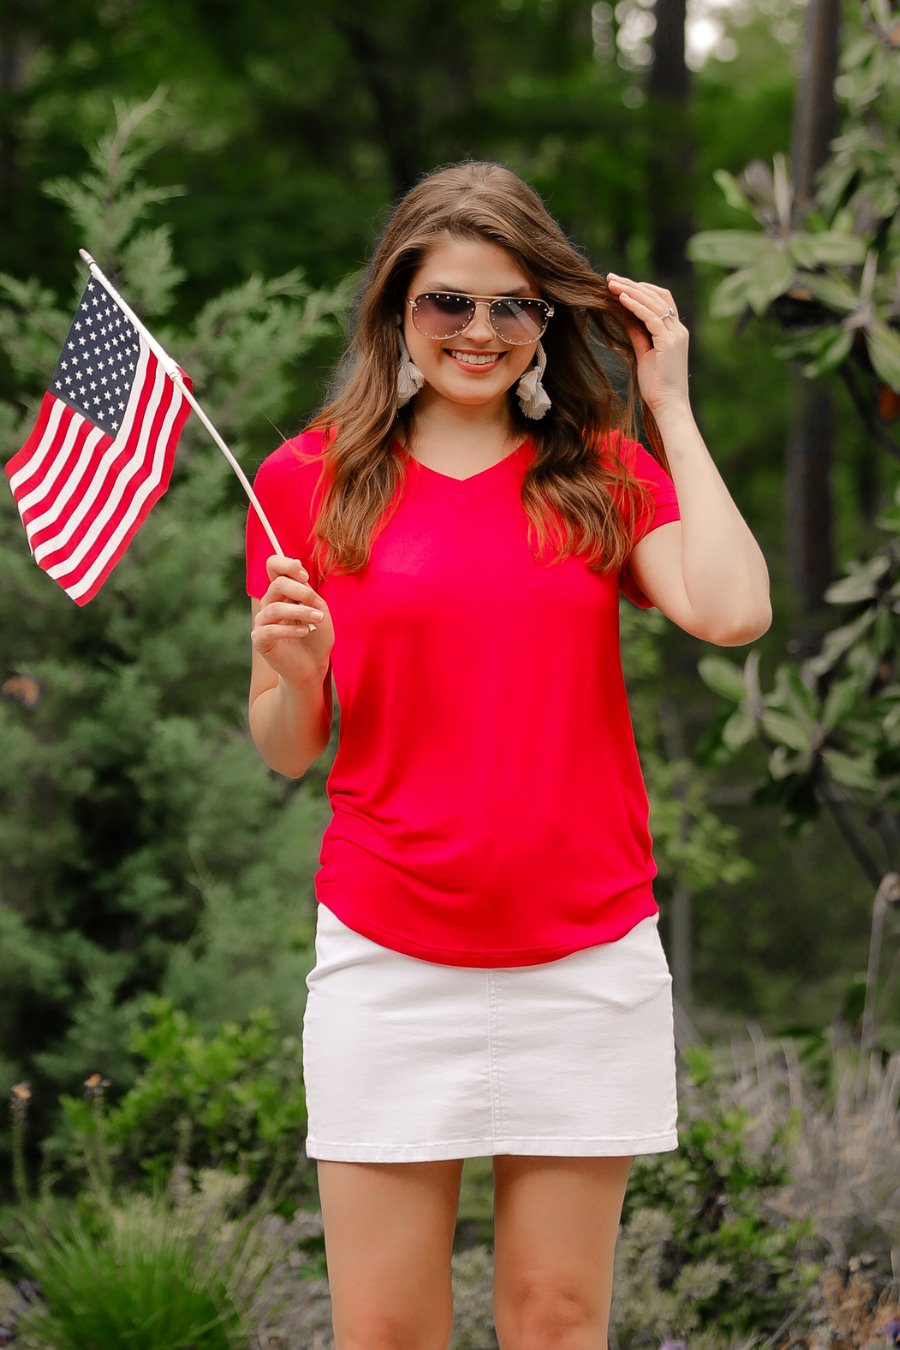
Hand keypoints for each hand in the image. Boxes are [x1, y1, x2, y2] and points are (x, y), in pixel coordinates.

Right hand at [252, 555, 333, 686]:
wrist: (313, 665)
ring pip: (275, 607)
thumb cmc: (317, 636)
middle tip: (317, 605)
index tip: (304, 576)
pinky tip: (305, 632)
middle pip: (276, 584)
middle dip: (300, 592)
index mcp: (283, 591)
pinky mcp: (260, 639)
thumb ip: (308, 592)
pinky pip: (270, 629)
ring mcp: (262, 621)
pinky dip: (290, 629)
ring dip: (300, 612)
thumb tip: (299, 576)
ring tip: (318, 619)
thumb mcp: (318, 609)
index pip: (273, 565)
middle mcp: (270, 602)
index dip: (286, 564)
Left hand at [606, 274, 689, 415]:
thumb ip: (638, 334)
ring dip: (631, 290)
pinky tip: (621, 298)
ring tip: (611, 284)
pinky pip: (651, 317)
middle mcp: (679, 329)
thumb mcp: (644, 354)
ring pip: (654, 302)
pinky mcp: (669, 342)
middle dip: (632, 285)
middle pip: (657, 296)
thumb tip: (625, 317)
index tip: (619, 285)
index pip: (660, 300)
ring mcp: (676, 334)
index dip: (640, 290)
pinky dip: (635, 305)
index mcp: (675, 332)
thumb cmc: (657, 386)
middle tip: (610, 278)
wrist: (669, 406)